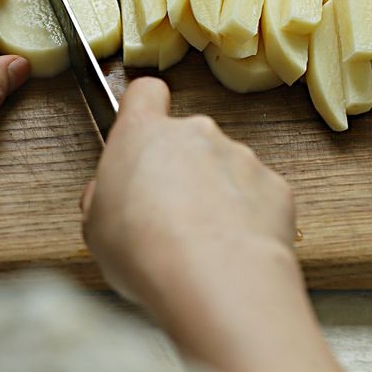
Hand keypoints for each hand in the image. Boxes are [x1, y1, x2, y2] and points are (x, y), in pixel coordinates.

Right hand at [82, 78, 371, 371]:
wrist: (216, 278)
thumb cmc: (148, 252)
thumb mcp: (97, 229)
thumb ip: (104, 197)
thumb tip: (109, 194)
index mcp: (146, 135)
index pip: (145, 93)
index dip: (143, 109)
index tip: (141, 132)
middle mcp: (198, 134)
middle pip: (188, 140)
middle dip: (181, 170)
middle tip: (169, 218)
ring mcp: (241, 156)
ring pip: (225, 169)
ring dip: (216, 195)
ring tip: (204, 244)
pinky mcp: (275, 185)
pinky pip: (257, 196)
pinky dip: (249, 218)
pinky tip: (235, 250)